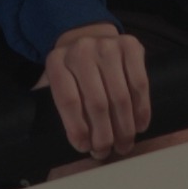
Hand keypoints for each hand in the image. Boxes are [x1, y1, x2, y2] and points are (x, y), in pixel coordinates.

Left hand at [36, 22, 153, 159]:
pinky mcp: (131, 46)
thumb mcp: (53, 82)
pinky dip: (142, 109)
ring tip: (123, 144)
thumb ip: (49, 106)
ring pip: (120, 97)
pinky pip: (140, 84)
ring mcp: (108, 46)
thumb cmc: (72, 71)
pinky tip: (139, 125)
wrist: (90, 37)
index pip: (67, 101)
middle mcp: (81, 50)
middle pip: (96, 103)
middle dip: (103, 135)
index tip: (84, 148)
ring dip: (124, 128)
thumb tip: (46, 140)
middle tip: (106, 152)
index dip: (77, 129)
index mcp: (56, 62)